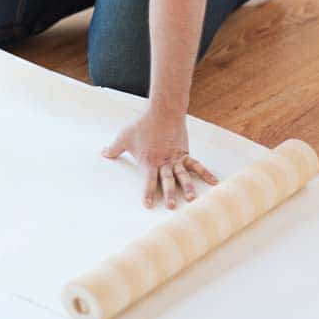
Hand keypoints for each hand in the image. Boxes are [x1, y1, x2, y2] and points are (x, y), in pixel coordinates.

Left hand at [102, 110, 217, 208]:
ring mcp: (176, 158)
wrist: (163, 111)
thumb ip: (113, 148)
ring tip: (192, 199)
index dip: (147, 193)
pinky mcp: (185, 153)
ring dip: (187, 187)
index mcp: (149, 162)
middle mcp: (164, 162)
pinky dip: (206, 173)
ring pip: (183, 175)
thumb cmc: (142, 125)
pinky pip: (196, 165)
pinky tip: (215, 182)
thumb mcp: (123, 137)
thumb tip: (103, 153)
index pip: (148, 181)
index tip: (148, 205)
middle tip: (172, 207)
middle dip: (169, 194)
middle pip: (167, 181)